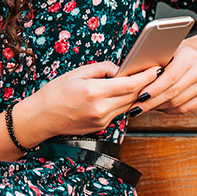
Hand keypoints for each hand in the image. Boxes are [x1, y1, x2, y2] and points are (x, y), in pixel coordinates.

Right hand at [30, 61, 161, 136]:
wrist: (41, 117)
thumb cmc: (55, 93)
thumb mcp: (77, 73)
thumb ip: (102, 68)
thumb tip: (120, 69)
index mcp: (94, 92)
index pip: (129, 85)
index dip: (145, 77)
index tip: (155, 69)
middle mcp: (100, 109)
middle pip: (133, 96)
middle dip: (146, 84)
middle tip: (154, 72)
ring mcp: (102, 120)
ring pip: (129, 105)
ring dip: (138, 94)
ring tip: (143, 81)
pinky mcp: (101, 126)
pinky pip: (119, 112)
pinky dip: (125, 102)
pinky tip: (126, 93)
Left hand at [135, 38, 196, 115]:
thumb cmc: (177, 52)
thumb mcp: (167, 50)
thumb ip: (154, 61)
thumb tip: (132, 78)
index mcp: (190, 56)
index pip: (170, 77)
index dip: (154, 89)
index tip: (139, 97)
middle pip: (173, 92)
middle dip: (151, 102)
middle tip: (135, 108)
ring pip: (177, 103)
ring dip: (158, 107)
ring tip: (144, 107)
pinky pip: (185, 108)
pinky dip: (169, 109)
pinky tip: (158, 106)